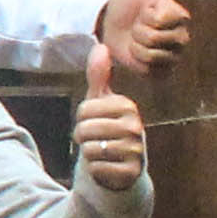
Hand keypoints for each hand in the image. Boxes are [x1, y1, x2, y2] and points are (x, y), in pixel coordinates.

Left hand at [73, 42, 147, 192]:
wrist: (123, 165)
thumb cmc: (108, 128)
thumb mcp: (101, 101)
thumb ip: (99, 75)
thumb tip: (100, 46)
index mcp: (127, 106)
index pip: (84, 109)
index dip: (81, 118)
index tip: (93, 122)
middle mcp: (135, 126)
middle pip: (85, 129)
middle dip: (82, 137)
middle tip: (95, 139)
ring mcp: (135, 150)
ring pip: (89, 149)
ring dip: (89, 153)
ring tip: (101, 152)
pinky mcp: (131, 172)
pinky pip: (97, 167)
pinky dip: (96, 169)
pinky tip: (106, 166)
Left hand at [94, 0, 192, 77]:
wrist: (113, 25)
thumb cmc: (130, 1)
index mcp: (181, 16)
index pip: (159, 20)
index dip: (144, 15)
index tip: (144, 10)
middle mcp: (182, 38)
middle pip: (153, 39)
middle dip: (137, 31)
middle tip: (137, 26)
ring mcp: (173, 58)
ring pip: (149, 55)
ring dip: (135, 46)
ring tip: (136, 39)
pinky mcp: (162, 74)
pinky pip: (147, 70)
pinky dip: (136, 62)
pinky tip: (136, 54)